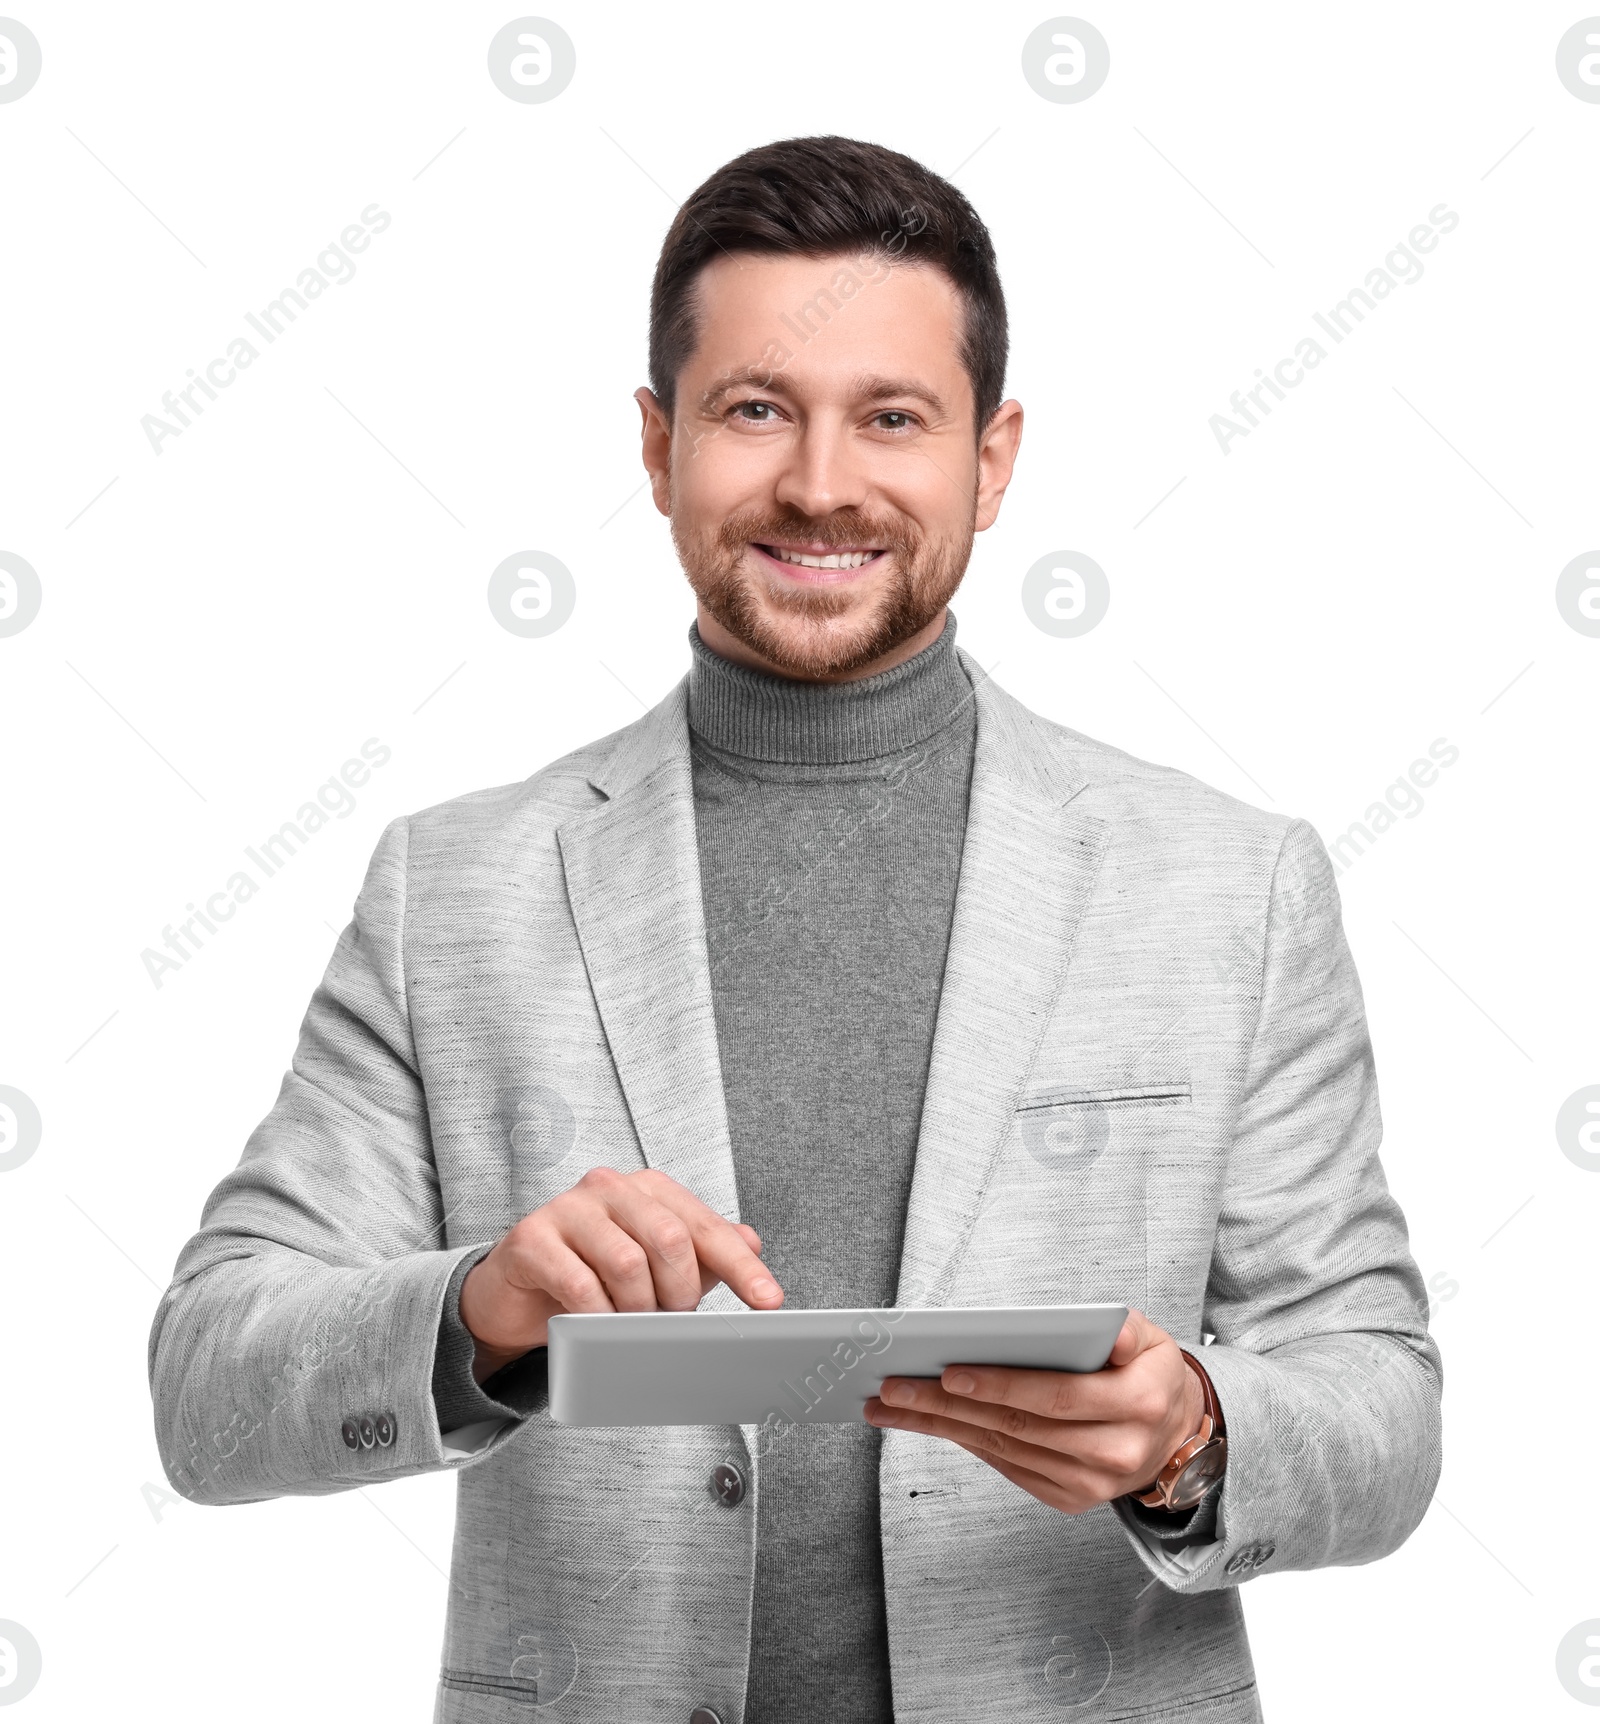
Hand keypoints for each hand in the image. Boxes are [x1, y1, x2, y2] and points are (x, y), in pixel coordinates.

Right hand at [459, 1166, 783, 1379]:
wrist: (516, 1291)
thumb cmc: (593, 1271)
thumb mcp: (654, 1265)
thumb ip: (702, 1252)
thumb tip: (752, 1243)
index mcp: (649, 1190)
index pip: (706, 1227)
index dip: (741, 1267)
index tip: (768, 1302)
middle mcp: (611, 1188)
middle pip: (670, 1239)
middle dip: (679, 1293)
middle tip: (670, 1321)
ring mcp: (568, 1208)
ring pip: (628, 1263)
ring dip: (637, 1309)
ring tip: (630, 1324)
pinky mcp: (531, 1239)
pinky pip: (579, 1284)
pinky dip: (597, 1316)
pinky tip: (597, 1326)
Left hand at [863, 1310, 1208, 1513]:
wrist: (1174, 1433)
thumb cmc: (1149, 1372)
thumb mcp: (1151, 1339)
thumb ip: (1126, 1331)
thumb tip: (1106, 1331)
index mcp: (1140, 1405)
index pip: (1058, 1396)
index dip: (1001, 1385)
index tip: (949, 1372)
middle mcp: (1116, 1453)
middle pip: (1018, 1426)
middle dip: (948, 1406)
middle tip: (894, 1387)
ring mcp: (1092, 1484)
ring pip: (1004, 1449)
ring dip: (940, 1426)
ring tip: (892, 1404)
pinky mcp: (1070, 1498)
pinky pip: (1008, 1465)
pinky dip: (965, 1440)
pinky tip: (929, 1421)